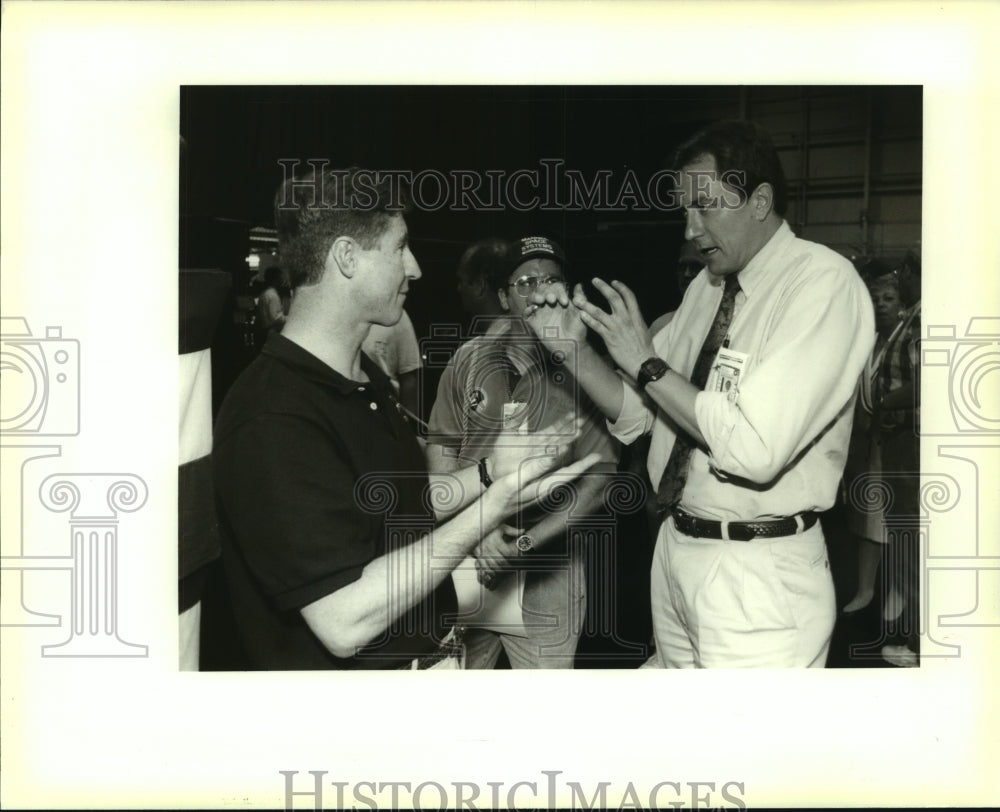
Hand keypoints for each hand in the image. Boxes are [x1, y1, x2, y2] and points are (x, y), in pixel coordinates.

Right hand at [474, 523, 521, 588]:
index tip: (519, 557)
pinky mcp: (478, 557)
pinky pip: (484, 568)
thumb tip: (523, 531)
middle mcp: (489, 547)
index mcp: (495, 540)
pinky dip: (491, 572)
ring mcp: (483, 553)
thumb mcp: (501, 527)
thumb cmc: (490, 529)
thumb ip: (512, 531)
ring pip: (494, 566)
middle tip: (515, 565)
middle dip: (509, 565)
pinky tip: (496, 572)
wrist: (475, 530)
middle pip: (501, 561)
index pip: (507, 552)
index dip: (514, 556)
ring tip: (507, 569)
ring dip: (501, 569)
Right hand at [481, 450, 603, 531]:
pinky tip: (562, 467)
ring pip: (564, 478)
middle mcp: (546, 491)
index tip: (596, 457)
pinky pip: (555, 479)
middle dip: (583, 466)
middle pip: (569, 476)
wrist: (491, 511)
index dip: (583, 465)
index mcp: (543, 487)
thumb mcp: (514, 480)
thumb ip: (533, 469)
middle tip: (595, 456)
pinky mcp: (536, 491)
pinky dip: (563, 471)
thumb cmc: (500, 497)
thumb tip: (552, 458)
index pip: (568, 474)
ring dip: (575, 468)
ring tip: (584, 460)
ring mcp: (541, 492)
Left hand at [489, 412, 581, 481]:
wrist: (494, 467)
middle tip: (581, 423)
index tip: (573, 415)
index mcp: (536, 439)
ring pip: (555, 447)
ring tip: (577, 433)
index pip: (552, 429)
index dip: (563, 422)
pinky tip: (563, 450)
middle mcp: (540, 447)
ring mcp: (538, 457)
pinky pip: (546, 460)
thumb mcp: (507, 432)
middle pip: (558, 437)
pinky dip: (554, 455)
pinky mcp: (534, 466)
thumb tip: (519, 407)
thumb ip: (515, 420)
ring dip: (566, 440)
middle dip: (570, 430)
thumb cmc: (501, 451)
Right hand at [523, 282, 587, 347]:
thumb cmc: (578, 329)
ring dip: (535, 296)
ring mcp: (541, 312)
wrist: (572, 346)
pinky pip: (526, 313)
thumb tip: (579, 285)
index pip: (555, 287)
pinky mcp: (534, 322)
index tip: (565, 302)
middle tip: (552, 299)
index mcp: (560, 299)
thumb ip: (581, 298)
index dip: (559, 291)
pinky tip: (533, 309)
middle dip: (546, 291)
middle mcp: (549, 303)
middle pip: (542, 289)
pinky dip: (527, 309)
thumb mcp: (581, 312)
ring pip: (532, 298)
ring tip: (542, 300)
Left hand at [573, 278, 654, 378]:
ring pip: (599, 312)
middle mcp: (626, 319)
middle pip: (613, 298)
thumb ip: (635, 320)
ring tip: (578, 299)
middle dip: (603, 287)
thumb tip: (632, 315)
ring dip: (587, 304)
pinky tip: (581, 315)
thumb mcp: (642, 330)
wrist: (642, 362)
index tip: (613, 282)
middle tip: (594, 280)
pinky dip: (588, 319)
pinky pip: (596, 326)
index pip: (629, 296)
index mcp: (636, 316)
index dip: (621, 287)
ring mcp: (616, 328)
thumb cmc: (644, 349)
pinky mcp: (609, 338)